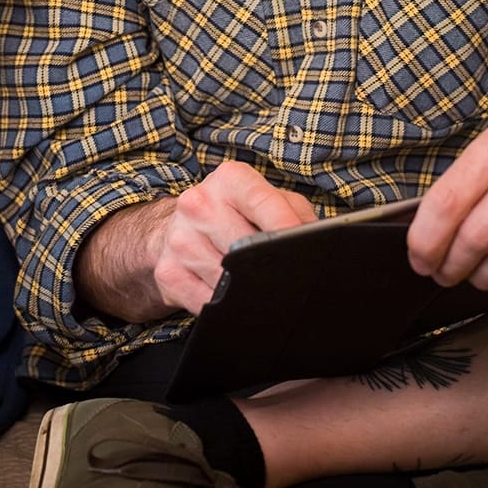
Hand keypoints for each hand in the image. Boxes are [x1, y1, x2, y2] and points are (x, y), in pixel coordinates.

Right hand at [152, 161, 317, 315]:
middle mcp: (199, 204)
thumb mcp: (265, 201)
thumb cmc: (231, 214)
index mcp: (229, 180)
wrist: (171, 231)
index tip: (304, 249)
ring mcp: (181, 239)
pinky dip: (226, 306)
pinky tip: (230, 295)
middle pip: (246, 246)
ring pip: (228, 279)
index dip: (286, 228)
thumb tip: (318, 241)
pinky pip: (208, 303)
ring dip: (247, 290)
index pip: (263, 202)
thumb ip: (296, 213)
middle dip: (270, 266)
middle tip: (286, 277)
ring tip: (256, 284)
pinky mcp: (168, 272)